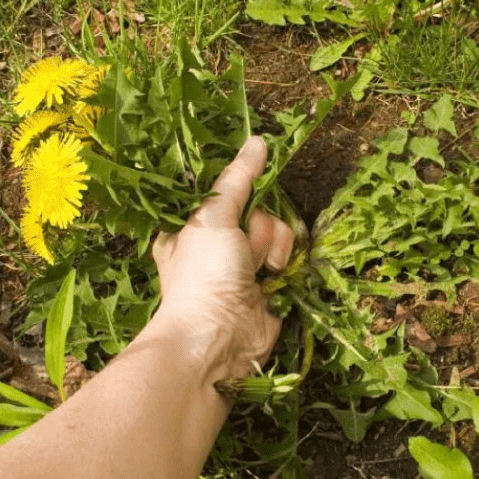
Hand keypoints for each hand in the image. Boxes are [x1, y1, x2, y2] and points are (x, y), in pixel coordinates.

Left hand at [150, 137, 294, 380]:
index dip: (239, 188)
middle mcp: (216, 247)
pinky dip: (287, 266)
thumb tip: (258, 140)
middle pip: (256, 211)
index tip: (252, 181)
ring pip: (276, 233)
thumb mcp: (215, 217)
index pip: (222, 194)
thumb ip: (238, 179)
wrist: (218, 337)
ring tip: (264, 268)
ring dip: (275, 245)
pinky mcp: (268, 289)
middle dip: (260, 224)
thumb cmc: (204, 274)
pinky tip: (277, 277)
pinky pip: (288, 260)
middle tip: (247, 243)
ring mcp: (243, 269)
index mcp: (191, 229)